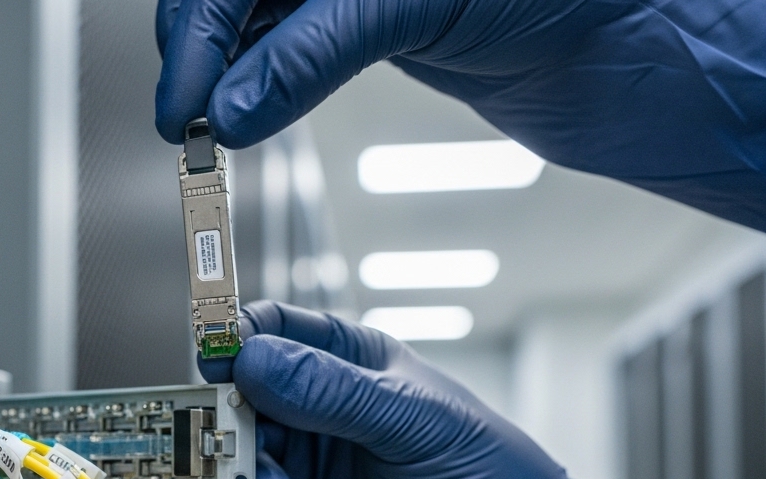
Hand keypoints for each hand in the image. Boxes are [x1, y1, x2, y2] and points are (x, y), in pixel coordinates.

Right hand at [154, 0, 765, 231]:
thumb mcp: (421, 5)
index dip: (201, 24)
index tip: (188, 97)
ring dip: (222, 71)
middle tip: (186, 118)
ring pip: (252, 16)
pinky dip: (259, 79)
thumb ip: (316, 48)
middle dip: (200, 46)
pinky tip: (246, 109)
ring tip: (208, 127)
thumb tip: (236, 105)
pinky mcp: (366, 16)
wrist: (632, 41)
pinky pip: (287, 41)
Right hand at [201, 301, 652, 478]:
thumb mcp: (416, 423)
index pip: (270, 330)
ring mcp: (301, 461)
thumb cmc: (489, 476)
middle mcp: (312, 406)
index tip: (217, 362)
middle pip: (233, 392)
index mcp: (347, 359)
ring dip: (237, 473)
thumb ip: (333, 392)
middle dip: (223, 416)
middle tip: (231, 441)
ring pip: (229, 452)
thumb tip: (253, 359)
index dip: (235, 339)